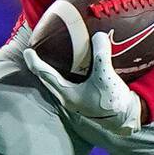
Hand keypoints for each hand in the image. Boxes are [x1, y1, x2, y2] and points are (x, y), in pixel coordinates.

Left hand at [24, 32, 144, 136]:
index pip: (45, 75)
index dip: (35, 62)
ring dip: (53, 68)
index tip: (27, 51)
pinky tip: (74, 64)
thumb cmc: (112, 102)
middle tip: (36, 50)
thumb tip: (97, 35)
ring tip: (52, 55)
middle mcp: (67, 97)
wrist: (126, 119)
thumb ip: (101, 55)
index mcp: (67, 94)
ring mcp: (75, 98)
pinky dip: (68, 71)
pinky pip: (69, 81)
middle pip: (48, 78)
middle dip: (41, 65)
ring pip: (57, 81)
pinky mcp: (83, 97)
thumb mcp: (106, 76)